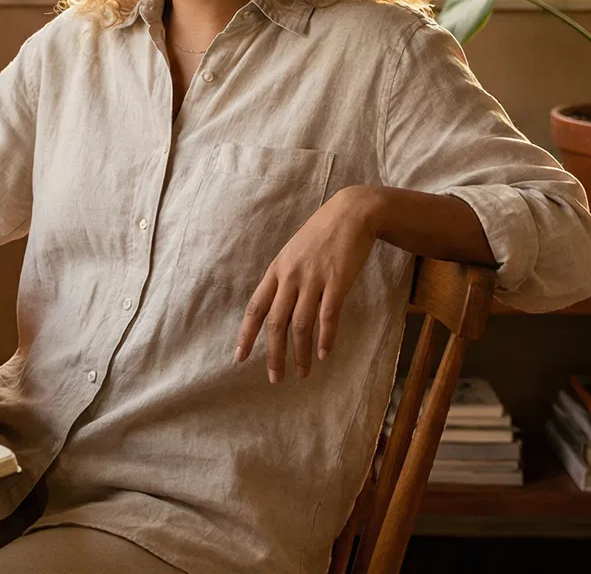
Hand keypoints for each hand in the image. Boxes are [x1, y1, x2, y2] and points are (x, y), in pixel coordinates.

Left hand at [235, 185, 381, 382]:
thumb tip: (279, 312)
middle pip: (275, 323)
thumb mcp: (294, 254)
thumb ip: (285, 281)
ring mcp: (313, 278)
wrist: (351, 213)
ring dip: (300, 353)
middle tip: (274, 378)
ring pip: (301, 325)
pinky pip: (328, 315)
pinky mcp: (337, 280)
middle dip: (273, 354)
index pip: (255, 307)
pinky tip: (324, 354)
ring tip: (302, 373)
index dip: (246, 335)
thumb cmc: (322, 235)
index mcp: (276, 270)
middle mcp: (290, 276)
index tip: (239, 358)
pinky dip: (325, 338)